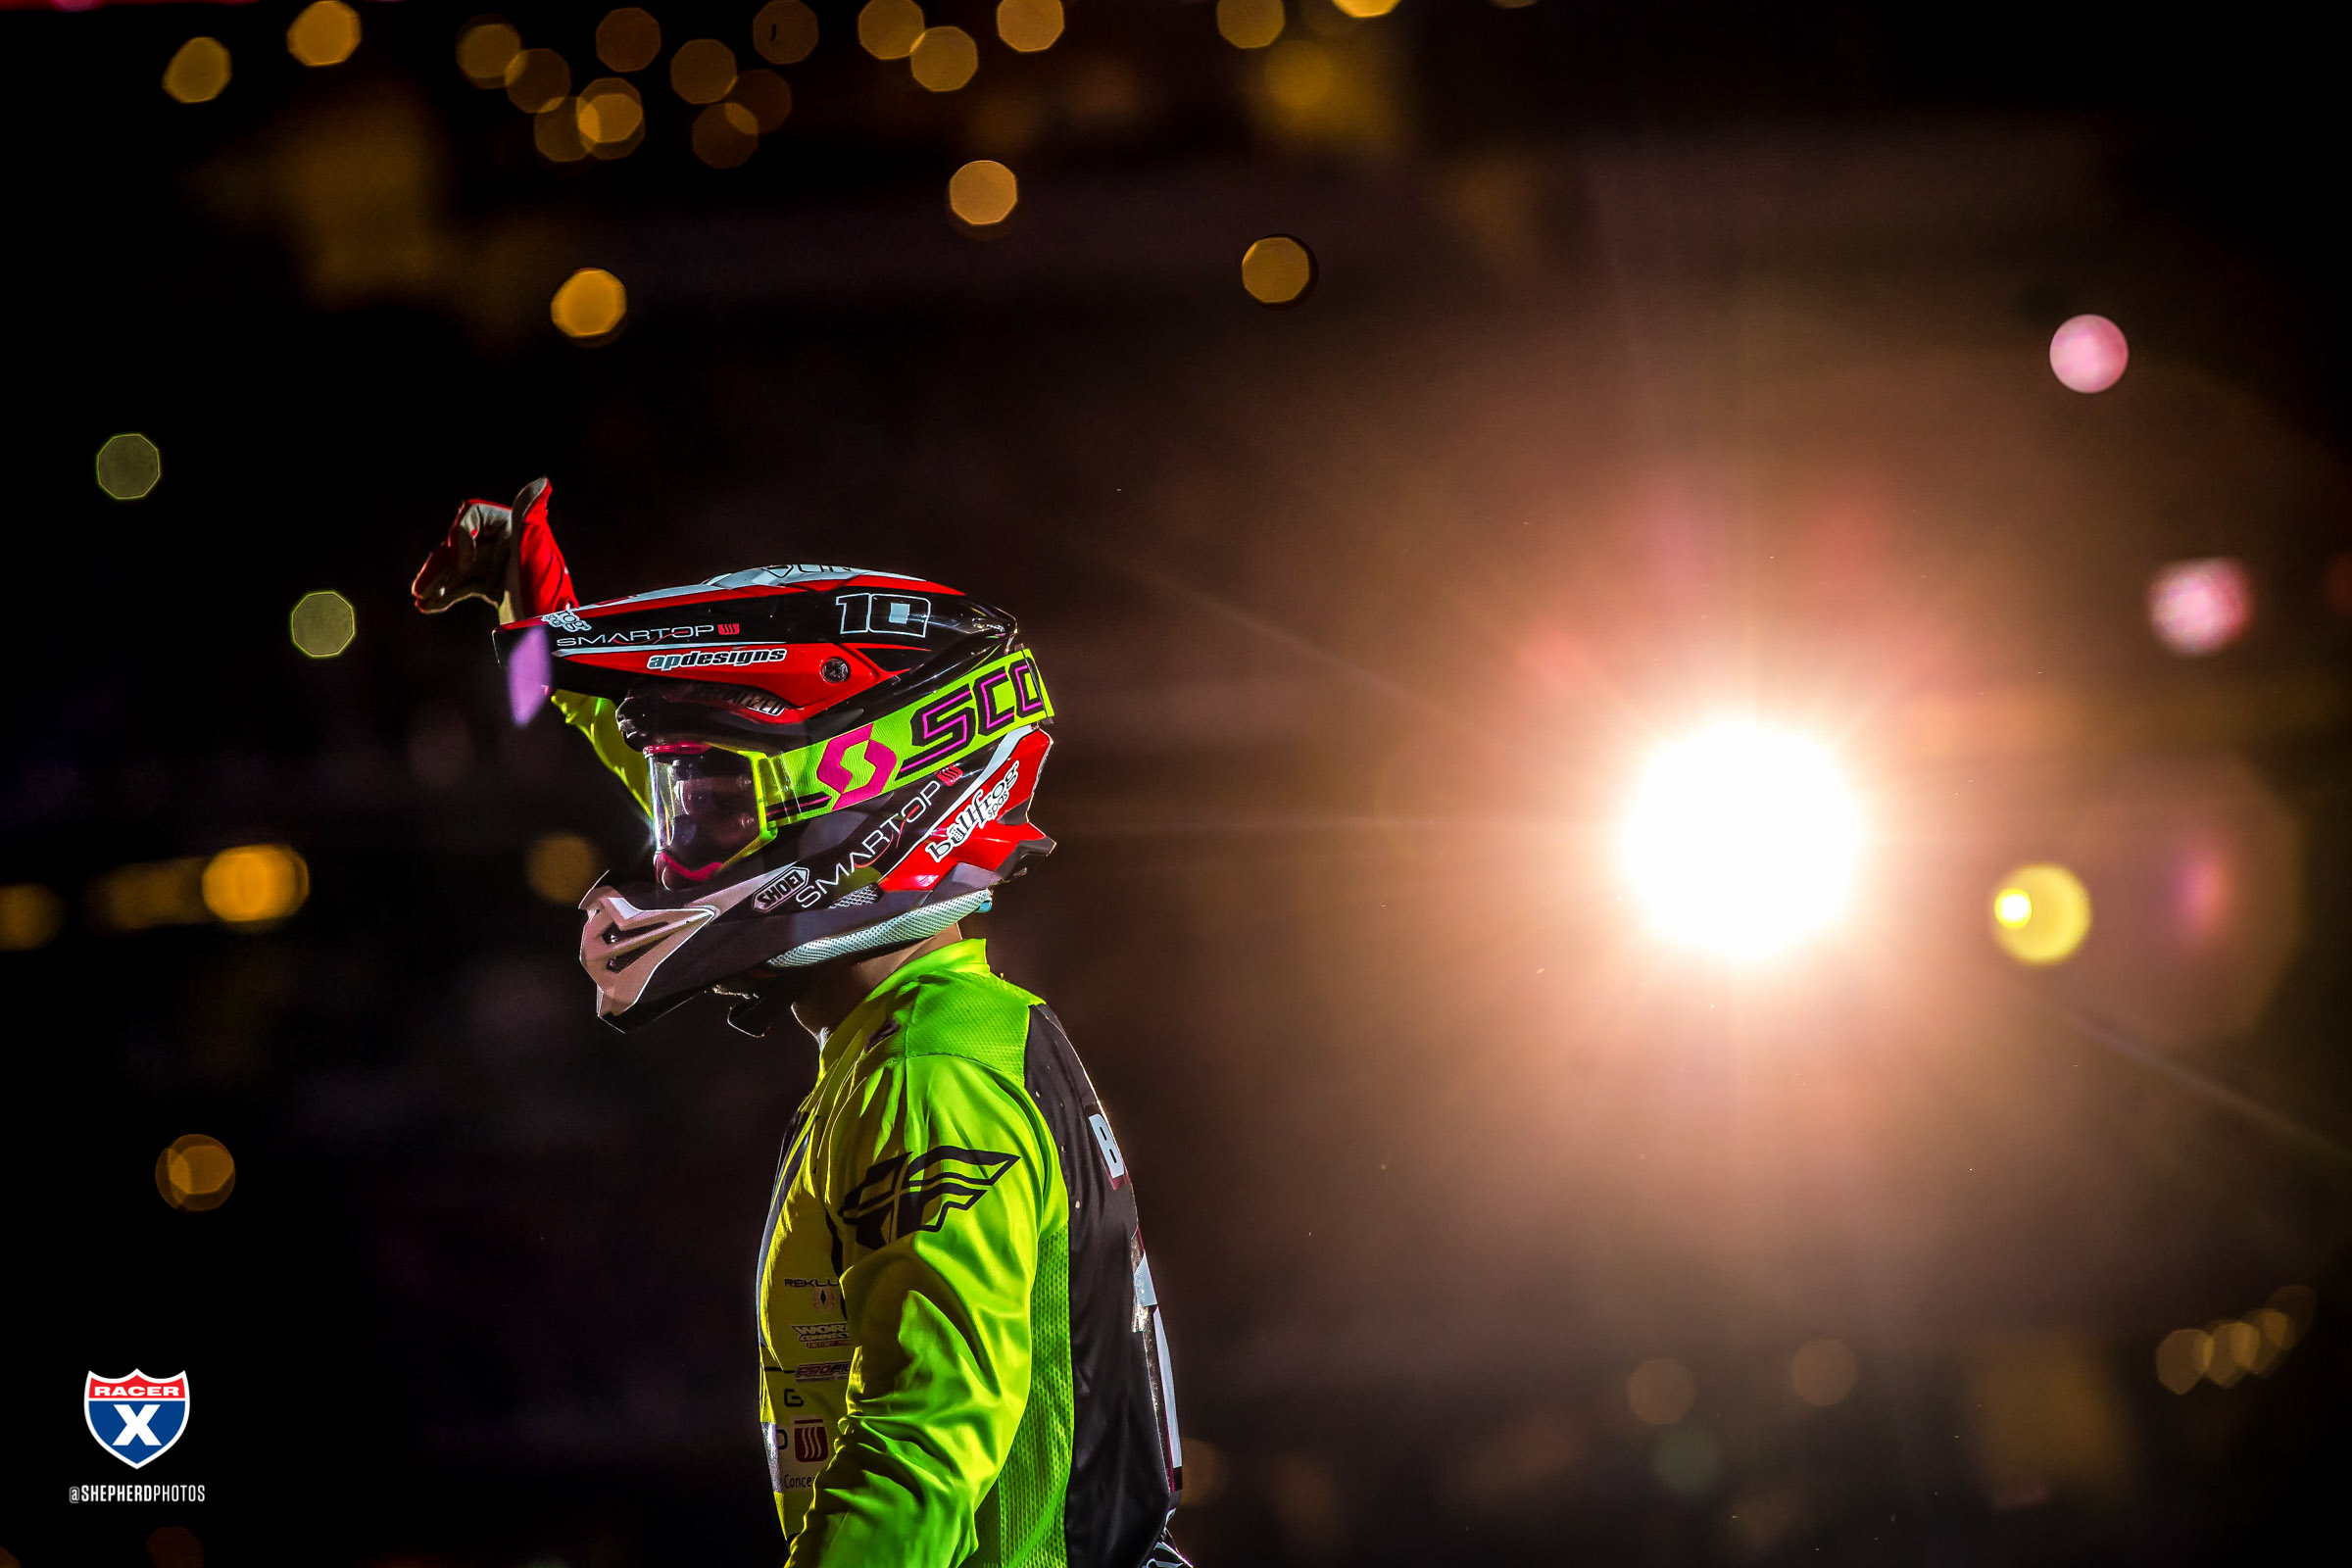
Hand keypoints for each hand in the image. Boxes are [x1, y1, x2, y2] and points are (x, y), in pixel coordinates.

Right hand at [411, 478, 556, 619]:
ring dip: (438, 582)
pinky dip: (447, 594)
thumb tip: (542, 482)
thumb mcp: (532, 553)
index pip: (475, 514)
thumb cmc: (540, 592)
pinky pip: (464, 584)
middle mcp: (507, 542)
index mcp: (516, 527)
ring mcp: (499, 565)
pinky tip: (430, 606)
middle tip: (418, 589)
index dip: (461, 535)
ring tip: (421, 600)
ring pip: (459, 566)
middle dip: (439, 566)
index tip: (463, 563)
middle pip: (461, 544)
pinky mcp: (495, 586)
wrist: (551, 636)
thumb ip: (530, 517)